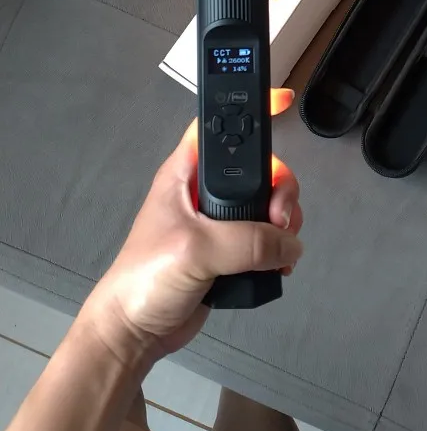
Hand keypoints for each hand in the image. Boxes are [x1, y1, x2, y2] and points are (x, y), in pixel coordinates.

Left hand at [80, 89, 302, 369]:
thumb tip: (287, 244)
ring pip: (267, 204)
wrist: (135, 331)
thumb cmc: (143, 279)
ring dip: (283, 223)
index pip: (221, 125)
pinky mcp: (229, 252)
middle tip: (278, 219)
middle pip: (260, 168)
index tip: (283, 100)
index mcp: (185, 173)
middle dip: (280, 189)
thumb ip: (247, 241)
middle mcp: (203, 192)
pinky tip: (278, 265)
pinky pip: (267, 239)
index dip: (252, 109)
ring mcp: (217, 223)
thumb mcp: (196, 249)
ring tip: (279, 248)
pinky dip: (280, 249)